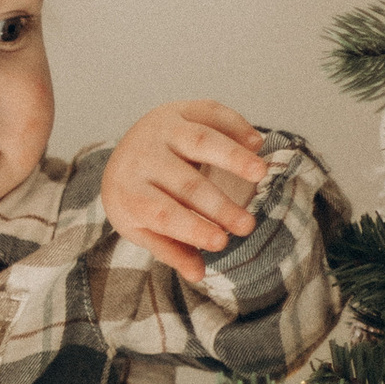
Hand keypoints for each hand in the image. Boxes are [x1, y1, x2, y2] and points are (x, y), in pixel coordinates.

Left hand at [102, 100, 265, 277]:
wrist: (123, 154)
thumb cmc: (141, 200)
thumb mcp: (144, 229)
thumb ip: (172, 250)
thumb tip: (198, 274)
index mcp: (126, 192)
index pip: (160, 213)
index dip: (192, 228)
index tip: (222, 242)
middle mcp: (139, 156)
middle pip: (185, 182)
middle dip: (219, 205)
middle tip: (248, 226)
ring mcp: (158, 128)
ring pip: (199, 140)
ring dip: (233, 157)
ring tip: (261, 173)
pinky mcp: (177, 109)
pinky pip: (210, 113)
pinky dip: (236, 125)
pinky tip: (257, 143)